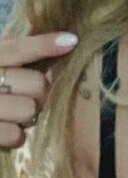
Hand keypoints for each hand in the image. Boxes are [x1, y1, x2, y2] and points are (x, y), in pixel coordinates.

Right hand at [0, 32, 77, 148]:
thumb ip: (16, 55)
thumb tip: (63, 43)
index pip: (16, 49)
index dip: (44, 44)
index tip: (71, 41)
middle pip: (36, 83)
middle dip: (39, 92)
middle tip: (27, 95)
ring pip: (28, 109)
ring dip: (26, 115)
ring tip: (12, 113)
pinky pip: (15, 135)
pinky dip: (14, 136)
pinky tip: (4, 128)